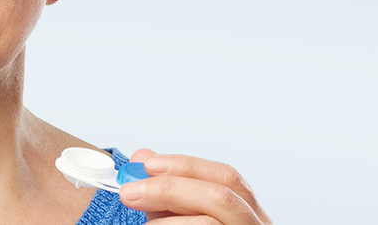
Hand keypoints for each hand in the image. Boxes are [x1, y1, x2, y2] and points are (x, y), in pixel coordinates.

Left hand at [118, 149, 271, 224]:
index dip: (187, 166)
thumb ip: (164, 191)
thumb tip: (143, 158)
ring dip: (167, 221)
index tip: (148, 165)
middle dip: (171, 189)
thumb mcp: (177, 217)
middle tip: (130, 192)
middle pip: (221, 199)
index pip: (227, 179)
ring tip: (139, 221)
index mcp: (248, 213)